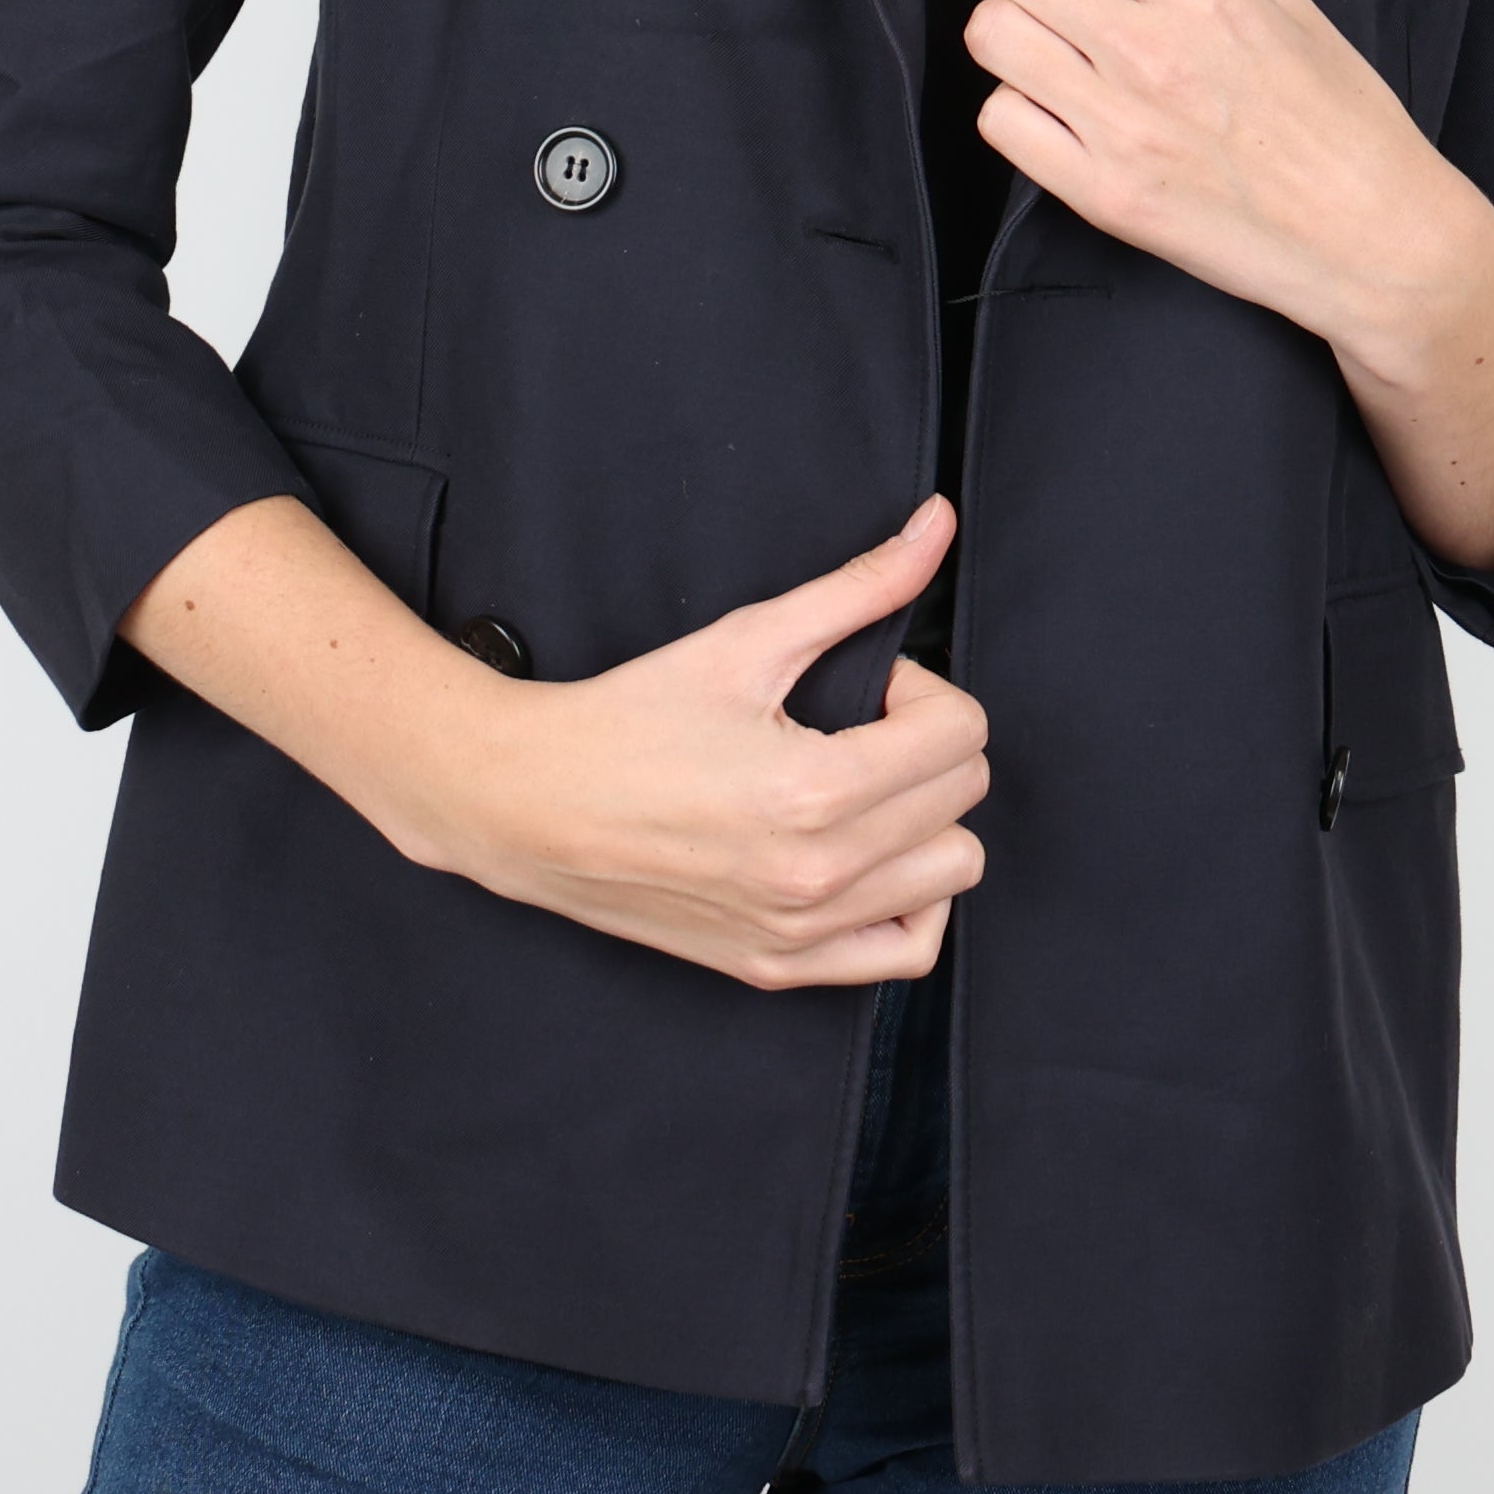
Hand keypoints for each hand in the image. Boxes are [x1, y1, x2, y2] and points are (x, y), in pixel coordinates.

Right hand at [119, 490, 989, 993]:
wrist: (531, 803)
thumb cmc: (628, 718)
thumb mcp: (747, 639)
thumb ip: (858, 586)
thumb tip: (938, 526)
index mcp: (816, 791)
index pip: (961, 736)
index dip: (922, 690)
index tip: (866, 687)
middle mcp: (817, 875)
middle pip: (963, 799)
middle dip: (924, 745)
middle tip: (854, 727)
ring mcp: (800, 932)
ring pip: (953, 873)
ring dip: (925, 818)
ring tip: (857, 787)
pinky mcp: (778, 968)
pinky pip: (908, 951)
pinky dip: (909, 899)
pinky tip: (865, 855)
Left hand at [965, 0, 1488, 347]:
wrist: (1376, 243)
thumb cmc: (1349, 125)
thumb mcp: (1299, 9)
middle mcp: (1151, 53)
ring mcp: (1120, 128)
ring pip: (992, 36)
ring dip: (1015, 33)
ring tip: (1055, 50)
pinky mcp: (1102, 196)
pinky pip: (1000, 122)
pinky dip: (1019, 108)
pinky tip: (1060, 111)